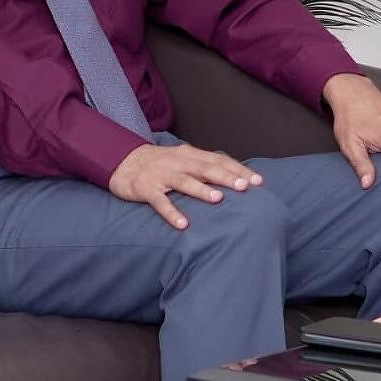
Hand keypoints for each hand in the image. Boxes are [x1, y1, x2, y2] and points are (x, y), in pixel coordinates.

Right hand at [109, 142, 261, 229]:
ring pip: (184, 182)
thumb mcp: (183, 160)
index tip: (258, 181)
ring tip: (218, 199)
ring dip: (201, 190)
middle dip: (226, 177)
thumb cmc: (159, 164)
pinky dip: (171, 212)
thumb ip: (204, 167)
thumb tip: (234, 179)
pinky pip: (160, 202)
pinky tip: (182, 224)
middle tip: (244, 187)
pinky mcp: (146, 189)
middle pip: (205, 168)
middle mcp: (178, 162)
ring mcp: (162, 175)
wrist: (122, 162)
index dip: (238, 170)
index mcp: (190, 155)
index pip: (219, 160)